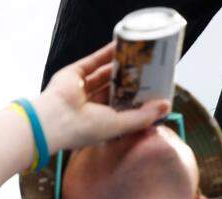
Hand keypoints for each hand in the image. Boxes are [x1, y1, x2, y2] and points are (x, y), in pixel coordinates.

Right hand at [37, 42, 170, 154]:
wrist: (54, 120)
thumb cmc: (83, 130)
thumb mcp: (119, 125)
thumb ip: (142, 116)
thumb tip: (166, 105)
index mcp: (100, 121)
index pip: (123, 107)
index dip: (138, 98)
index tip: (155, 90)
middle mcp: (91, 105)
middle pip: (116, 88)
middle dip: (132, 79)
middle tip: (151, 69)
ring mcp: (82, 88)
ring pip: (105, 72)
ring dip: (121, 64)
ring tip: (139, 54)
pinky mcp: (75, 74)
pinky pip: (94, 60)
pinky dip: (107, 53)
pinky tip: (122, 45)